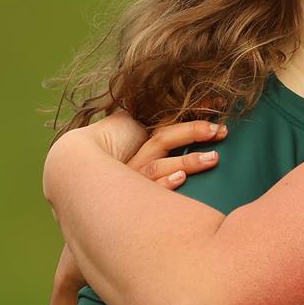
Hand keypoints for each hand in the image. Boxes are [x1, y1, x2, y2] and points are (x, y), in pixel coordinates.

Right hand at [47, 114, 224, 202]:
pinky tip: (181, 179)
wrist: (83, 196)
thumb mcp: (142, 159)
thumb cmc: (118, 182)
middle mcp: (133, 159)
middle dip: (193, 132)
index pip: (166, 124)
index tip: (217, 105)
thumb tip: (192, 135)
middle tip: (221, 130)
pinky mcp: (128, 199)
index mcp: (137, 145)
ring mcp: (129, 178)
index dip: (190, 116)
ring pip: (159, 163)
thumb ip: (161, 142)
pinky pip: (149, 190)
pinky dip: (165, 183)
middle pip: (164, 137)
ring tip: (213, 158)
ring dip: (188, 161)